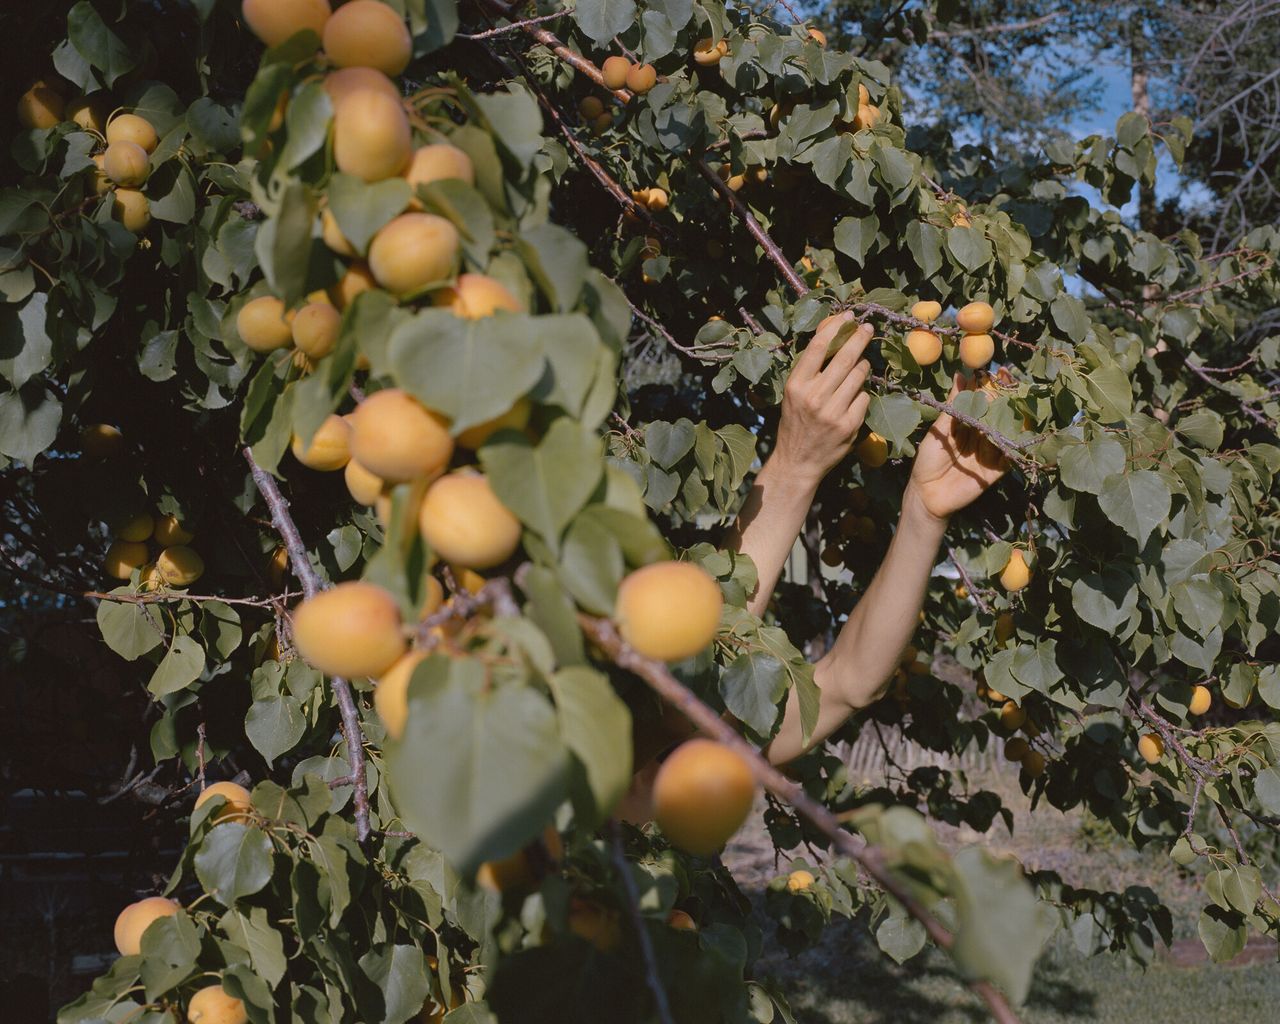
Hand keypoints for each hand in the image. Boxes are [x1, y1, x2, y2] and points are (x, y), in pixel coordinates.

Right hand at [774, 312, 874, 484]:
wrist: (797, 462)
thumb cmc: (795, 422)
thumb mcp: (794, 394)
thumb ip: (810, 368)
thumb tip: (831, 334)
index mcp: (796, 386)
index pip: (818, 347)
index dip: (836, 327)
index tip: (848, 316)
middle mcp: (814, 397)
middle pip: (844, 357)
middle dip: (859, 338)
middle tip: (867, 328)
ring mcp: (833, 412)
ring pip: (859, 375)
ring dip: (863, 366)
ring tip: (860, 365)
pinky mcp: (849, 425)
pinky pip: (864, 397)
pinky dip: (861, 394)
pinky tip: (854, 397)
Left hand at [908, 373, 1007, 521]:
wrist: (927, 494)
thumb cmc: (928, 460)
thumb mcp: (939, 430)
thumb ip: (952, 406)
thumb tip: (960, 375)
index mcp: (967, 423)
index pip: (982, 401)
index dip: (989, 386)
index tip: (994, 371)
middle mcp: (981, 434)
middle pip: (997, 413)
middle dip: (1004, 396)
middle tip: (1008, 379)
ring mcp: (990, 451)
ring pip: (1006, 431)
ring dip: (1012, 416)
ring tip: (1014, 400)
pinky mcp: (997, 469)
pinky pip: (1011, 455)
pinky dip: (1016, 444)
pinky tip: (1019, 430)